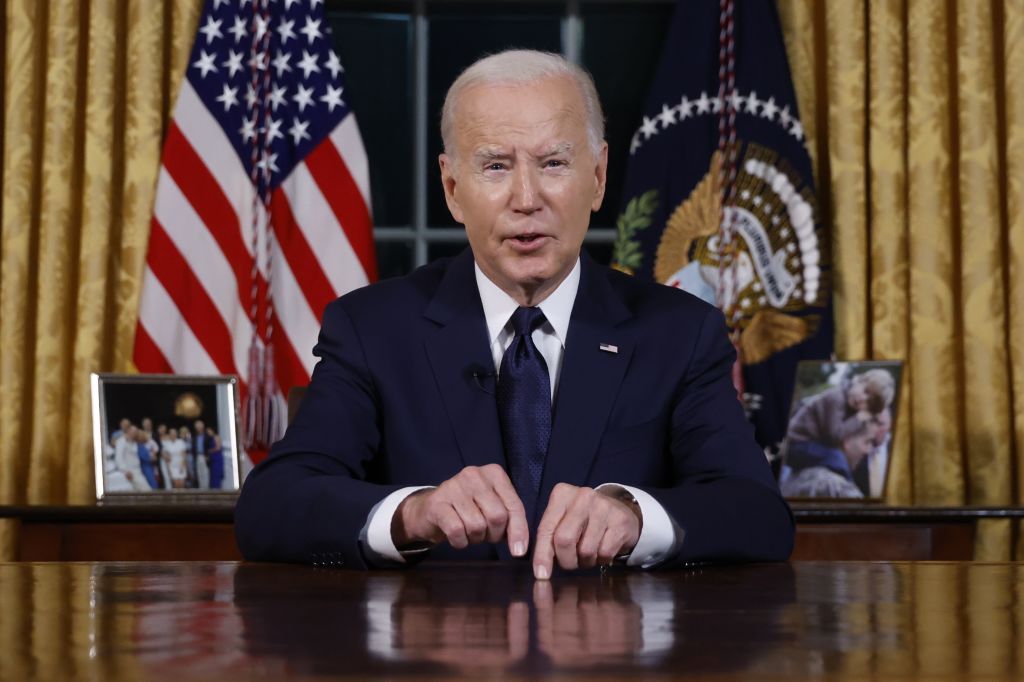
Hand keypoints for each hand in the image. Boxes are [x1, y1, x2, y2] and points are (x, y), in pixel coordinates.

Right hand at [392, 464, 528, 556]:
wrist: (428, 510)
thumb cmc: (467, 510)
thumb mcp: (492, 509)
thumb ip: (509, 520)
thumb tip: (520, 545)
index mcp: (494, 473)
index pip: (514, 505)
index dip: (519, 531)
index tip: (519, 552)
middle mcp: (474, 474)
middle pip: (497, 516)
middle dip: (494, 535)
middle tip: (486, 536)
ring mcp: (453, 486)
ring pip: (477, 526)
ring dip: (475, 539)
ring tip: (469, 532)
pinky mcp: (437, 503)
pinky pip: (457, 531)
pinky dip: (460, 542)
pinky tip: (457, 537)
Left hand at [532, 484, 641, 578]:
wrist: (620, 511)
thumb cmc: (584, 520)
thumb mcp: (563, 520)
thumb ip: (549, 537)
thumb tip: (541, 568)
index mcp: (562, 494)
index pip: (546, 529)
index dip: (542, 555)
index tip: (540, 574)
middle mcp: (582, 496)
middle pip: (564, 540)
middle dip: (566, 560)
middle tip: (570, 563)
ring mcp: (603, 507)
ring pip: (585, 550)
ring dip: (585, 561)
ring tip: (588, 552)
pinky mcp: (620, 520)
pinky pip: (604, 553)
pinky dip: (601, 559)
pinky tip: (603, 549)